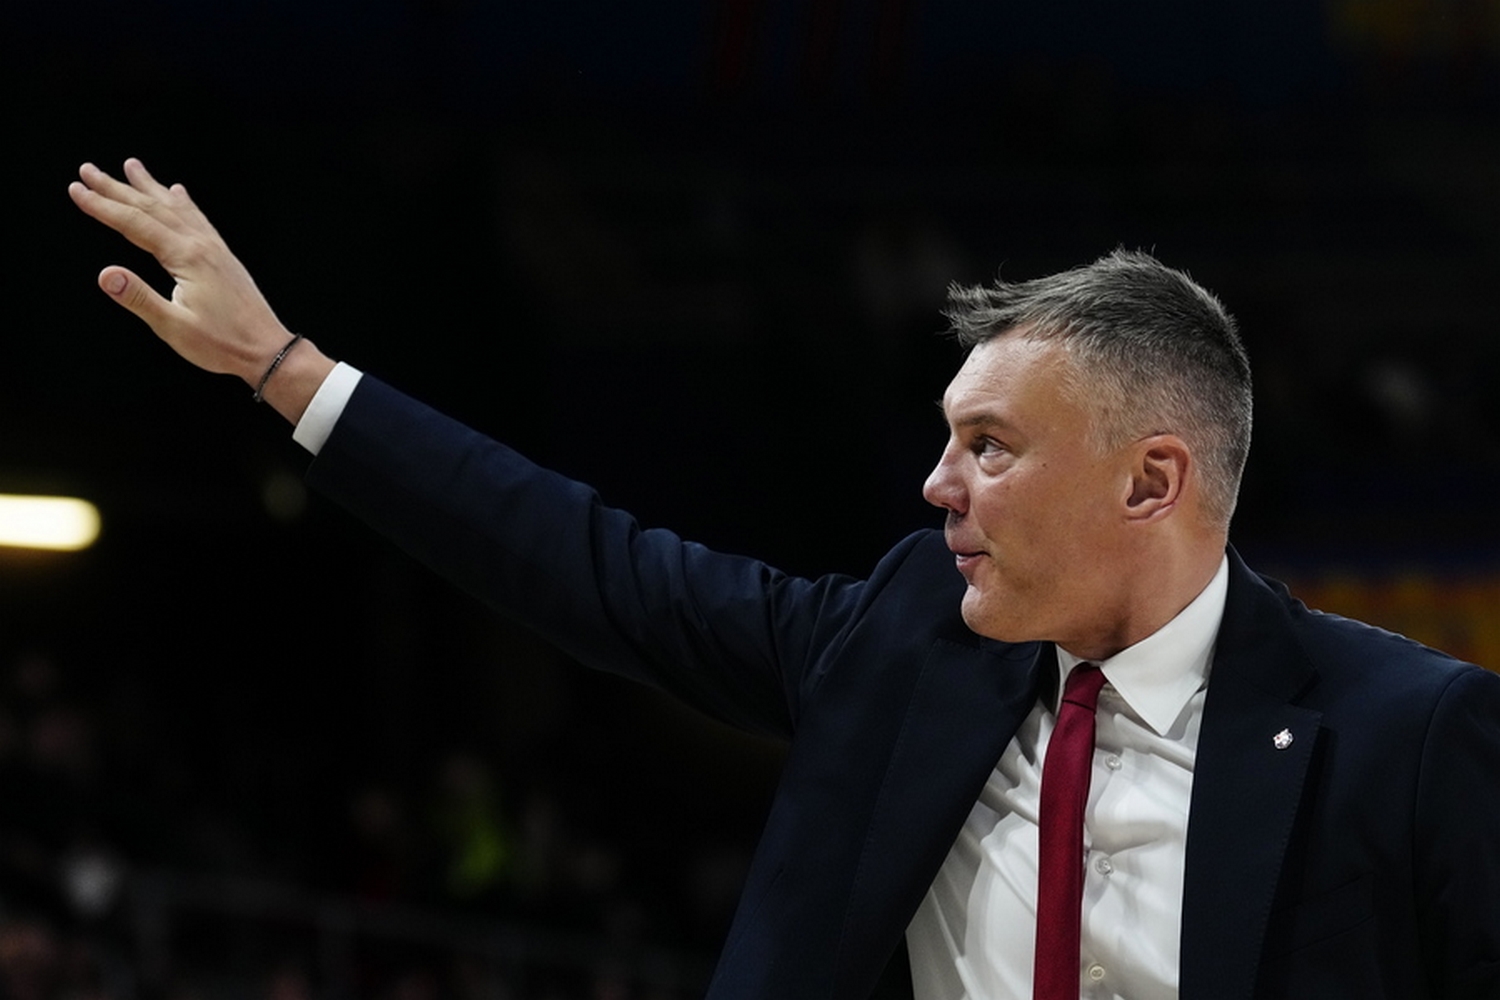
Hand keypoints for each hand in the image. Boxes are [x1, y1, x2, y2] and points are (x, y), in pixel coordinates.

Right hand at [70, 158, 333, 419]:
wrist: (268, 350)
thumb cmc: (224, 345)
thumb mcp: (175, 327)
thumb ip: (140, 299)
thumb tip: (106, 274)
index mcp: (188, 259)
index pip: (135, 224)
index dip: (102, 206)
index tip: (76, 190)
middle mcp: (202, 246)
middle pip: (152, 208)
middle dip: (117, 188)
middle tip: (88, 169)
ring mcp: (215, 249)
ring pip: (176, 209)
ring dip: (150, 187)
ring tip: (131, 166)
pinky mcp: (224, 258)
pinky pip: (198, 220)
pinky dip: (183, 203)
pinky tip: (179, 193)